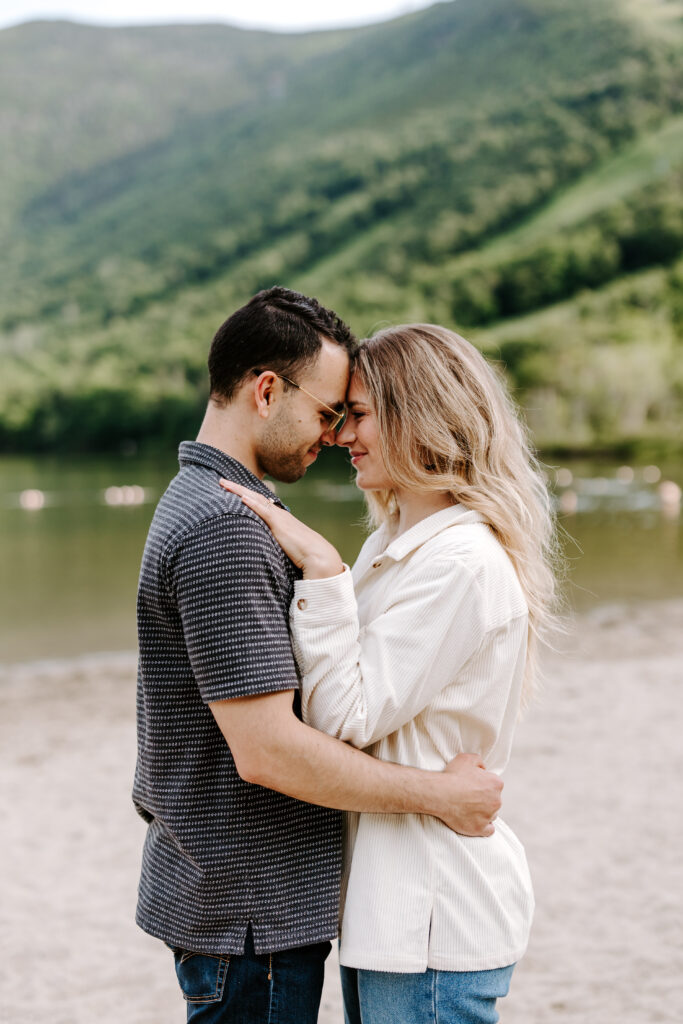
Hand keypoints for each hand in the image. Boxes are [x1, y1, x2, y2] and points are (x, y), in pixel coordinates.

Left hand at [219, 479, 343, 578]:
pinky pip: (263, 511)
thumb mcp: (287, 546)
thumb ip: (277, 543)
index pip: (259, 502)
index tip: (234, 490)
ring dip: (239, 491)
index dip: (245, 495)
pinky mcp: (279, 525)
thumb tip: (268, 549)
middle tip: (222, 481)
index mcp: (280, 518)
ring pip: (255, 499)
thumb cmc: (304, 554)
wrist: (318, 555)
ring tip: (224, 483)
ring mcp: (279, 518)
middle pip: (254, 496)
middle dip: (237, 488)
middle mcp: (278, 514)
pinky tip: (242, 497)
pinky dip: (252, 503)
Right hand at [434, 753, 502, 836]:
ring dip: (484, 813)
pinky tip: (475, 821)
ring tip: (468, 809)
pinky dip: (484, 827)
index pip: (494, 785)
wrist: (440, 793)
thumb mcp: (467, 758)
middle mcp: (497, 800)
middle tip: (469, 797)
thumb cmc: (453, 775)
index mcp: (496, 783)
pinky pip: (489, 830)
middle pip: (494, 801)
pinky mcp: (480, 829)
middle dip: (484, 799)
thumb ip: (480, 761)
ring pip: (492, 815)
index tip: (473, 786)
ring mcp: (489, 816)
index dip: (483, 785)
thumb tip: (483, 769)